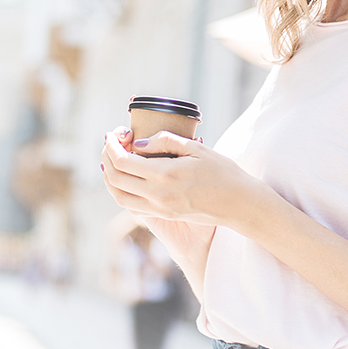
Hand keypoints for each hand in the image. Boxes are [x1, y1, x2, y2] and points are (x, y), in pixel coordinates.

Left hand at [99, 127, 255, 227]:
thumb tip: (139, 143)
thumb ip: (165, 141)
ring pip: (119, 196)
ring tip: (112, 159)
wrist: (240, 204)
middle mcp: (158, 195)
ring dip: (110, 177)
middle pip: (115, 179)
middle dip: (107, 158)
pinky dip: (121, 190)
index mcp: (165, 175)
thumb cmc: (223, 172)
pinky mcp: (165, 215)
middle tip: (110, 143)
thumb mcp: (196, 148)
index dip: (111, 146)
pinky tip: (126, 176)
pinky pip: (132, 205)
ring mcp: (160, 208)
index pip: (123, 162)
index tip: (112, 133)